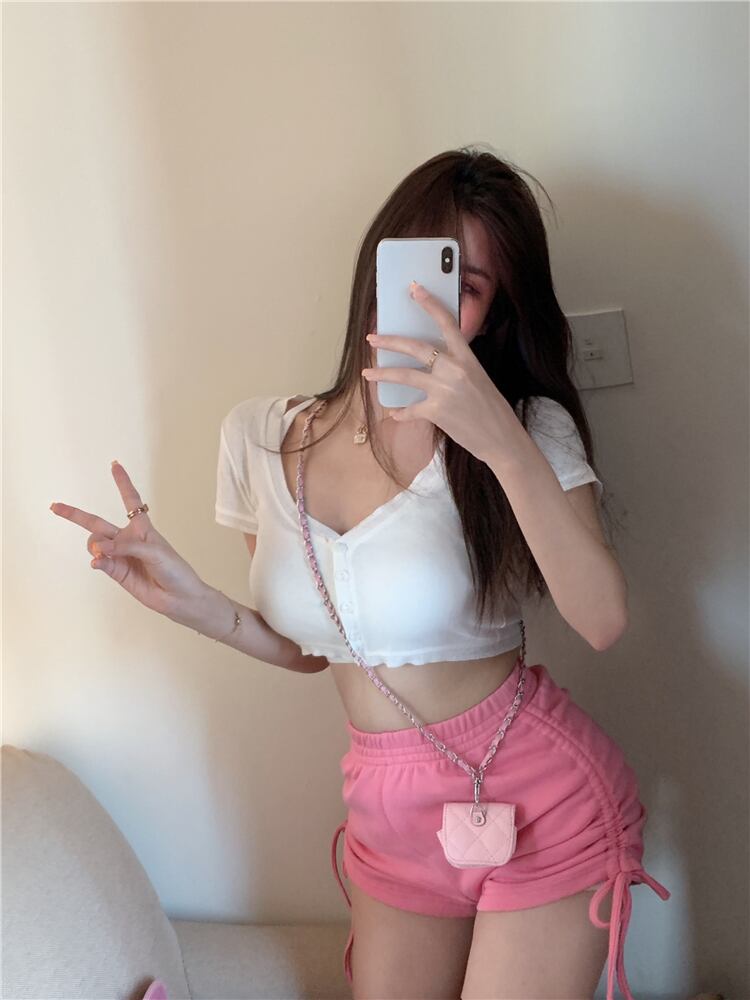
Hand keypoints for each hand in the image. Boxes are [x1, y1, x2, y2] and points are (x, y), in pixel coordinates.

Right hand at [50, 460, 207, 618]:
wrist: (179, 597)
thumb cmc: (174, 570)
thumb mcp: (154, 552)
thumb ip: (126, 547)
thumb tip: (100, 549)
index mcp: (142, 528)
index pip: (130, 500)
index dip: (122, 482)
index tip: (115, 465)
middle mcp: (128, 540)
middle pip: (97, 523)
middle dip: (75, 515)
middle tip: (55, 506)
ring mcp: (120, 556)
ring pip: (96, 544)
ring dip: (95, 547)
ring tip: (103, 555)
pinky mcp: (116, 572)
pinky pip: (100, 562)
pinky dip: (97, 561)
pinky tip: (98, 563)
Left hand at [361, 281, 514, 464]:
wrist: (501, 438)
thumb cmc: (490, 409)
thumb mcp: (477, 379)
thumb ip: (455, 367)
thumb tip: (430, 363)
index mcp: (467, 358)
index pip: (447, 323)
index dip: (430, 304)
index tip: (414, 289)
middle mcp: (454, 369)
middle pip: (416, 347)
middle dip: (390, 341)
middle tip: (372, 337)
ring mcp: (444, 390)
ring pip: (404, 375)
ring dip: (382, 374)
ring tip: (366, 373)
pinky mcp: (436, 411)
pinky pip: (410, 409)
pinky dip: (400, 413)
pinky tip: (394, 414)